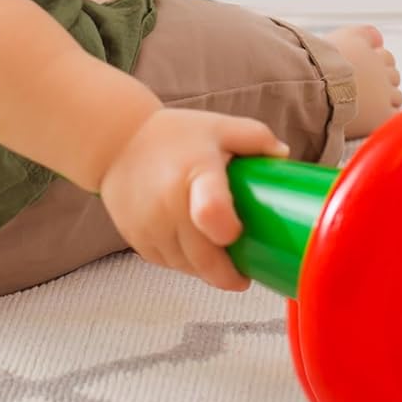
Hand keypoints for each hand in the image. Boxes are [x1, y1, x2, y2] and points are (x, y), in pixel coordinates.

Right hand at [99, 109, 288, 290]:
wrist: (117, 142)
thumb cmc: (176, 135)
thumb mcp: (218, 127)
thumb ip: (255, 137)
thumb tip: (285, 156)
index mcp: (196, 172)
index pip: (211, 212)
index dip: (229, 231)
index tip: (240, 234)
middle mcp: (169, 204)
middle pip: (204, 258)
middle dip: (229, 274)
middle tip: (246, 274)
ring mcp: (150, 226)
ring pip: (187, 268)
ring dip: (207, 271)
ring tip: (222, 260)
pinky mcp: (137, 239)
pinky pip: (169, 264)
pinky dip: (185, 264)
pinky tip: (195, 251)